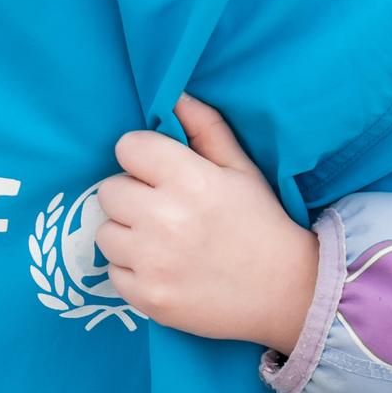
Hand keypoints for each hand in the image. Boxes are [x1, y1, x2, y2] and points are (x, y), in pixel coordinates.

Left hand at [97, 94, 319, 354]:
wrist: (285, 291)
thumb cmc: (261, 222)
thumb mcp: (241, 168)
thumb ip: (205, 127)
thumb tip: (174, 95)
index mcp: (190, 180)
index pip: (128, 148)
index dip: (142, 156)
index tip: (157, 170)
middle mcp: (165, 219)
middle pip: (109, 190)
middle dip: (131, 194)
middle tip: (160, 207)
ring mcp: (153, 262)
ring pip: (105, 232)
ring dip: (127, 233)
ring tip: (159, 240)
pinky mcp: (147, 298)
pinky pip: (113, 272)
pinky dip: (132, 269)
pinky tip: (161, 268)